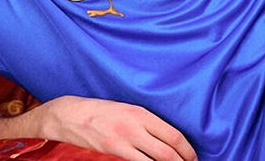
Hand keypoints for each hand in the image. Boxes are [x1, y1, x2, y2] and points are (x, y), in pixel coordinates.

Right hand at [33, 95, 197, 160]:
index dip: (187, 149)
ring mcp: (124, 140)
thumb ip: (145, 122)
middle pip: (168, 150)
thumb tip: (165, 138)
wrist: (71, 113)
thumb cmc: (100, 110)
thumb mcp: (126, 109)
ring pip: (156, 159)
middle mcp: (135, 125)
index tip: (192, 156)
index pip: (173, 134)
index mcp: (141, 112)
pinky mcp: (113, 150)